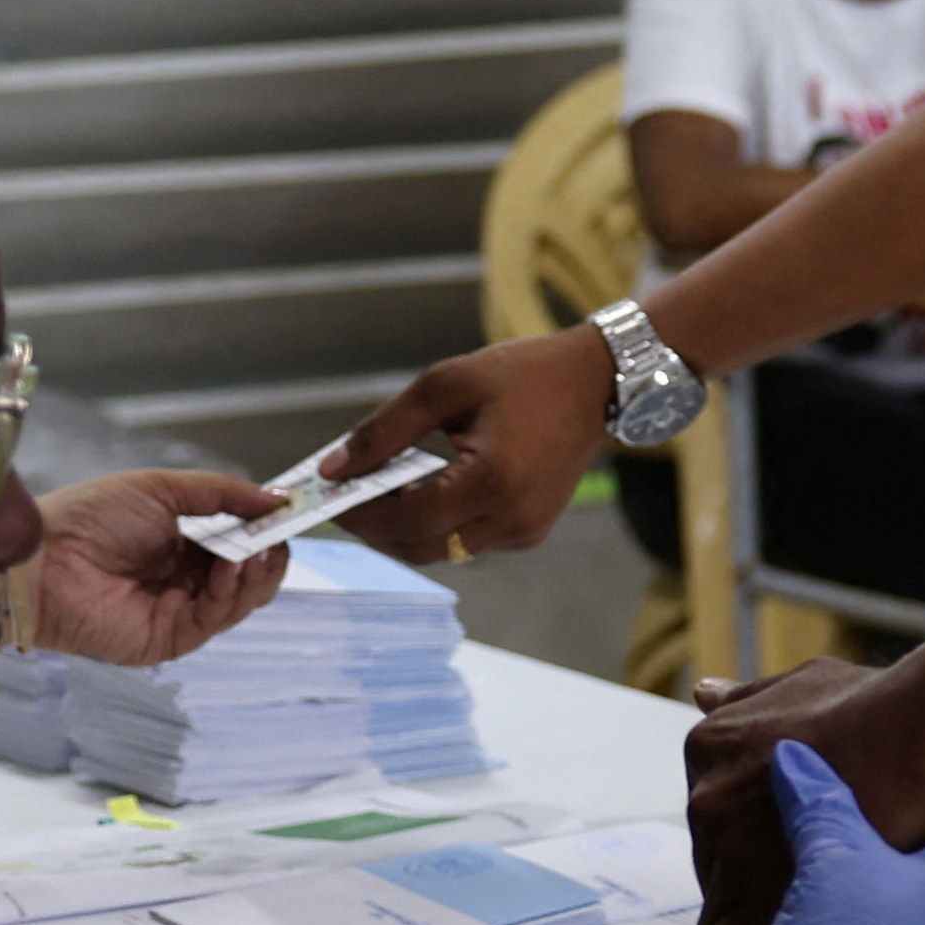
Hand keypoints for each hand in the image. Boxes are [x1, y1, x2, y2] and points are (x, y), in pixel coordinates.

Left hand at [29, 471, 289, 665]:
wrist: (42, 559)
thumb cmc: (90, 518)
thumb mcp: (163, 489)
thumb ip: (224, 494)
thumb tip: (279, 498)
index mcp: (183, 545)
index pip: (242, 544)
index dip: (266, 531)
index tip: (291, 514)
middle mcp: (185, 581)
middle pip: (251, 577)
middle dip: (270, 555)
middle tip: (278, 535)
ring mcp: (179, 612)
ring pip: (242, 601)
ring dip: (254, 574)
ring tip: (254, 550)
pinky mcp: (169, 639)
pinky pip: (215, 620)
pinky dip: (228, 593)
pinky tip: (227, 567)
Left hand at [328, 327, 612, 563]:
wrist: (596, 383)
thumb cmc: (523, 375)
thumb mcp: (444, 386)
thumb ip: (383, 430)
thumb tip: (333, 470)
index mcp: (493, 480)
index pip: (407, 520)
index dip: (361, 514)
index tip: (329, 495)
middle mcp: (513, 518)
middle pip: (420, 548)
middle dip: (376, 529)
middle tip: (345, 499)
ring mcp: (526, 531)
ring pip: (442, 550)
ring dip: (406, 528)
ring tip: (381, 491)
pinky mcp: (531, 531)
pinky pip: (468, 542)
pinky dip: (438, 524)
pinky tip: (424, 492)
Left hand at [678, 661, 878, 924]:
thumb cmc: (886, 714)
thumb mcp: (809, 679)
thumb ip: (752, 695)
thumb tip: (707, 693)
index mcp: (712, 749)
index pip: (713, 811)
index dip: (749, 836)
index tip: (774, 849)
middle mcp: (708, 803)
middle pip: (722, 863)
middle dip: (759, 878)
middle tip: (813, 887)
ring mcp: (726, 860)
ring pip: (728, 910)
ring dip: (762, 922)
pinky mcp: (750, 919)